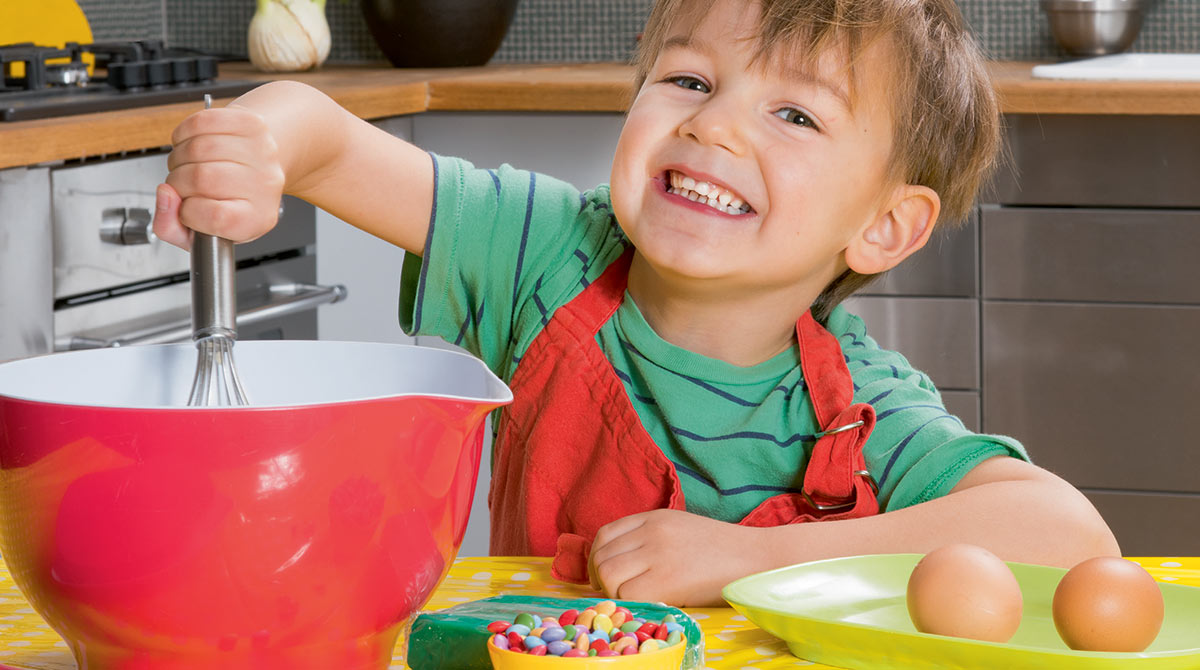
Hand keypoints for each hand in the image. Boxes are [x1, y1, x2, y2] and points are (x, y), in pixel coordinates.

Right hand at [153, 103, 286, 249]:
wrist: (255, 167)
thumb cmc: (226, 201)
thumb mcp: (201, 231)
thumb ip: (171, 227)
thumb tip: (165, 194)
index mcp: (256, 218)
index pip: (217, 217)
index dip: (189, 213)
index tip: (188, 209)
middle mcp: (265, 185)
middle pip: (202, 178)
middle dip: (178, 182)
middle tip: (183, 184)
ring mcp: (262, 152)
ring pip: (198, 148)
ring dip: (178, 157)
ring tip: (187, 165)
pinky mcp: (251, 124)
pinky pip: (202, 122)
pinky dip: (184, 133)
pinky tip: (191, 143)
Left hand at [587, 509, 769, 606]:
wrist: (758, 558)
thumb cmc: (722, 551)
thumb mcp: (681, 530)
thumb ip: (650, 539)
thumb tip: (617, 565)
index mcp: (654, 517)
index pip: (605, 535)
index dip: (597, 558)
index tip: (606, 575)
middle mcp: (652, 532)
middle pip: (601, 556)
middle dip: (600, 579)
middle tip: (616, 594)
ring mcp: (658, 554)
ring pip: (607, 574)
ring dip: (613, 592)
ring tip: (633, 600)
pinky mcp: (667, 579)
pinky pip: (627, 594)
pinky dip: (630, 604)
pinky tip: (648, 605)